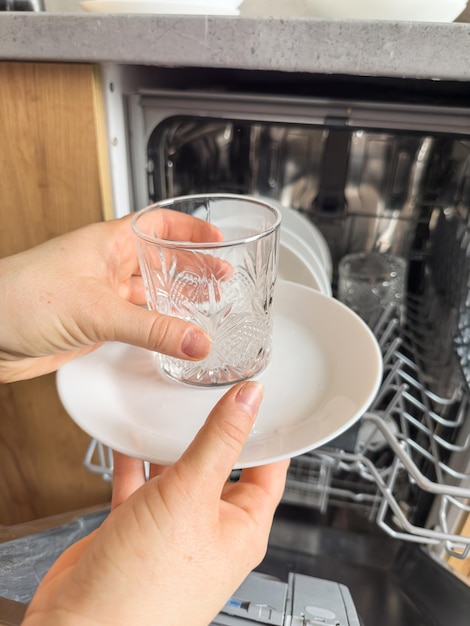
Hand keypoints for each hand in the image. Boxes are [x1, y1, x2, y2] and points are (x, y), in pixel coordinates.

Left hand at [0, 211, 221, 382]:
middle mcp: (106, 266)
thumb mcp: (96, 310)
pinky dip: (157, 329)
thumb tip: (196, 340)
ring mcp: (100, 295)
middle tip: (221, 280)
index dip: (190, 228)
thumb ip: (151, 329)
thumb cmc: (17, 297)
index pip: (158, 223)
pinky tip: (172, 336)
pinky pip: (137, 323)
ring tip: (206, 309)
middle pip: (159, 260)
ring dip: (176, 302)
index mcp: (107, 243)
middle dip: (192, 268)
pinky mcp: (94, 323)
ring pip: (148, 294)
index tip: (217, 238)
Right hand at [22, 381, 289, 625]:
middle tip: (212, 391)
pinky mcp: (137, 528)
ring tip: (170, 407)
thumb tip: (251, 399)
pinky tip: (129, 435)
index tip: (260, 394)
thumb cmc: (146, 588)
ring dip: (172, 444)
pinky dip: (135, 459)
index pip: (269, 468)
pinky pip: (140, 484)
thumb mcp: (192, 497)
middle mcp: (210, 528)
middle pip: (222, 465)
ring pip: (179, 472)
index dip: (267, 430)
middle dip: (215, 430)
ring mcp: (173, 528)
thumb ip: (220, 441)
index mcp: (242, 527)